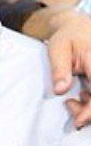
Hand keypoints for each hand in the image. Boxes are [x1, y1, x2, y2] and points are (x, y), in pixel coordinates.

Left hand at [44, 9, 90, 126]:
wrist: (79, 26)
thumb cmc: (68, 36)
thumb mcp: (58, 48)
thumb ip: (59, 69)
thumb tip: (60, 90)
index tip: (79, 120)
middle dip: (89, 112)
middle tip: (70, 107)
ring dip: (90, 108)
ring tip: (72, 102)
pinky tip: (81, 97)